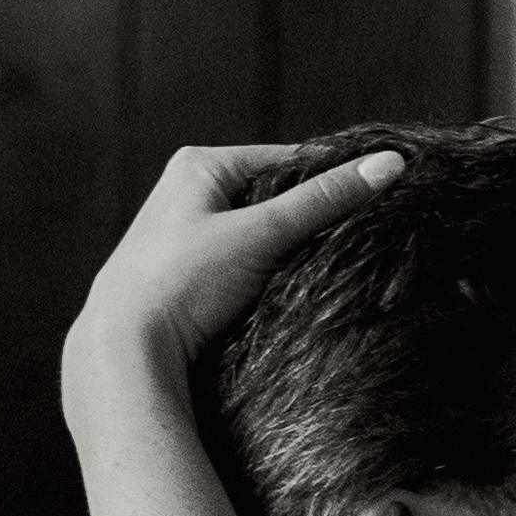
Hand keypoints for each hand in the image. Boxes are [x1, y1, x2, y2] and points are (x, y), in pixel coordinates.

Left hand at [61, 139, 399, 401]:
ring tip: (316, 275)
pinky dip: (264, 279)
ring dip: (287, 255)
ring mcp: (184, 238)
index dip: (330, 183)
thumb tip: (391, 164)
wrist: (125, 353)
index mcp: (199, 165)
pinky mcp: (184, 278)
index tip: (373, 203)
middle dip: (308, 223)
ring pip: (259, 237)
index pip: (287, 162)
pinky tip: (280, 298)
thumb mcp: (261, 235)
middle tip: (347, 246)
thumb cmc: (182, 284)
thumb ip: (325, 202)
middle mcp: (186, 193)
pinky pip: (242, 267)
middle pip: (274, 199)